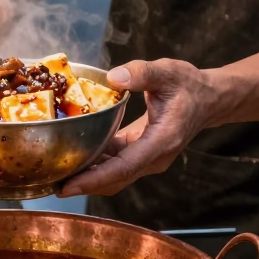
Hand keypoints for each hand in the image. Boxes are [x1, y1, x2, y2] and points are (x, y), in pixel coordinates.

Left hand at [60, 58, 216, 196]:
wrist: (208, 99)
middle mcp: (154, 157)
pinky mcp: (139, 153)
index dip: (94, 179)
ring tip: (53, 173)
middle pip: (114, 179)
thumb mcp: (168, 72)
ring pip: (113, 175)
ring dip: (85, 176)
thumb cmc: (189, 85)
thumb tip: (114, 78)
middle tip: (49, 183)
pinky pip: (114, 164)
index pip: (124, 167)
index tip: (68, 187)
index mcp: (162, 142)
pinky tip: (72, 155)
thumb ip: (142, 73)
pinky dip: (93, 163)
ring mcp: (147, 158)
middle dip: (83, 184)